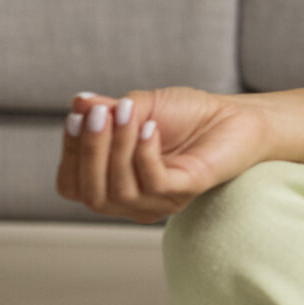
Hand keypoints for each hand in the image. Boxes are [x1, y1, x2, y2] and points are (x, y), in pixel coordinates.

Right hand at [54, 86, 271, 220]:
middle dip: (89, 151)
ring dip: (118, 146)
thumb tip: (78, 103)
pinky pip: (153, 183)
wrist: (234, 116)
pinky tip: (151, 128)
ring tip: (127, 112)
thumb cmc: (186, 114)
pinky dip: (145, 153)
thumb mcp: (140, 105)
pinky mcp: (185, 192)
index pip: (72, 185)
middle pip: (91, 193)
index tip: (77, 116)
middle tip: (99, 114)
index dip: (69, 153)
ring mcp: (159, 201)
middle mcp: (132, 200)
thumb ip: (108, 109)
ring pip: (119, 190)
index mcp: (113, 182)